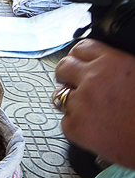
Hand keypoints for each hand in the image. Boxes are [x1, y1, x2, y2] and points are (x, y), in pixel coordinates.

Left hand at [54, 38, 134, 169]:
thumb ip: (118, 67)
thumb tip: (104, 66)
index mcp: (111, 62)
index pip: (82, 48)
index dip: (78, 57)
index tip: (78, 63)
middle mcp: (92, 79)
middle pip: (63, 67)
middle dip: (66, 75)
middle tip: (72, 84)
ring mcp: (80, 103)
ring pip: (59, 96)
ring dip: (69, 101)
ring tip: (87, 111)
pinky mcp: (75, 127)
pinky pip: (65, 122)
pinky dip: (75, 126)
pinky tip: (93, 129)